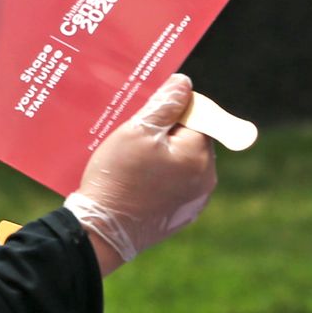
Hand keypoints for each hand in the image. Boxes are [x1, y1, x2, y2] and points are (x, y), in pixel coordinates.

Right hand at [63, 74, 217, 276]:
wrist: (104, 229)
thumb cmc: (118, 176)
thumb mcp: (136, 131)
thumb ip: (164, 105)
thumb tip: (185, 83)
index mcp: (199, 154)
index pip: (197, 117)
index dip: (171, 113)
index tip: (145, 118)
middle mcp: (206, 179)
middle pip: (192, 141)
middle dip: (167, 135)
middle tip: (134, 138)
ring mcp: (196, 201)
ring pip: (184, 164)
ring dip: (164, 157)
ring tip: (132, 161)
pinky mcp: (183, 216)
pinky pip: (177, 186)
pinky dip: (161, 179)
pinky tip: (137, 182)